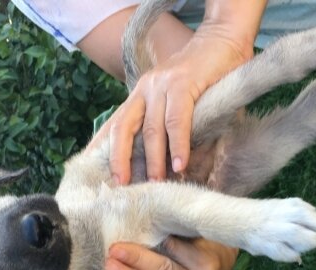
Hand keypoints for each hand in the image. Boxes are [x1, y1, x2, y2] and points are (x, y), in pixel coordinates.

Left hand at [101, 23, 253, 183]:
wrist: (225, 39)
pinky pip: (176, 121)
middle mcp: (144, 90)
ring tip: (156, 183)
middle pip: (123, 129)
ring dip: (153, 160)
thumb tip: (173, 169)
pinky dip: (178, 145)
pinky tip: (180, 164)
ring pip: (151, 129)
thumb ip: (172, 131)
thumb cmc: (205, 78)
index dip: (100, 148)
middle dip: (119, 160)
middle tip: (121, 185)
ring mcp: (161, 85)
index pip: (114, 124)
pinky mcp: (183, 83)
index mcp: (139, 96)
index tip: (90, 171)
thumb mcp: (180, 105)